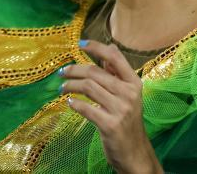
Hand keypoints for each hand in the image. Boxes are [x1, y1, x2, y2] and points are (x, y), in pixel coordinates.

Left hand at [60, 41, 161, 173]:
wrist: (135, 152)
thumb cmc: (128, 121)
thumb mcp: (127, 94)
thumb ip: (117, 73)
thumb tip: (109, 47)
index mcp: (134, 83)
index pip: (115, 57)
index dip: (96, 47)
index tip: (80, 44)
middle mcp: (129, 93)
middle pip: (96, 72)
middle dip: (74, 69)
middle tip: (62, 72)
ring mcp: (120, 109)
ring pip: (89, 87)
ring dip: (70, 85)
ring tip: (62, 87)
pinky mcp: (110, 125)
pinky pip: (87, 108)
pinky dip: (75, 103)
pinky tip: (69, 102)